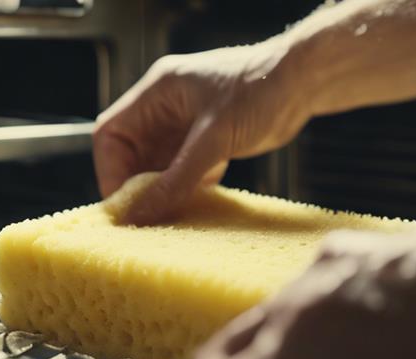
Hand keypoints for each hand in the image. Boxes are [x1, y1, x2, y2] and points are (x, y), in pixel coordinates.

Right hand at [93, 40, 308, 223]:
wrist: (305, 83)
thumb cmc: (261, 90)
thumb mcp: (213, 140)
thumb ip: (176, 179)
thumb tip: (142, 211)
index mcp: (158, 92)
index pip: (111, 133)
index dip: (110, 170)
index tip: (122, 203)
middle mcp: (167, 107)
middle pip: (132, 153)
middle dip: (136, 186)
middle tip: (145, 218)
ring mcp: (187, 124)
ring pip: (158, 165)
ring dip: (161, 191)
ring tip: (168, 218)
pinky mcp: (209, 139)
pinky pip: (184, 170)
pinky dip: (185, 189)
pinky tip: (192, 207)